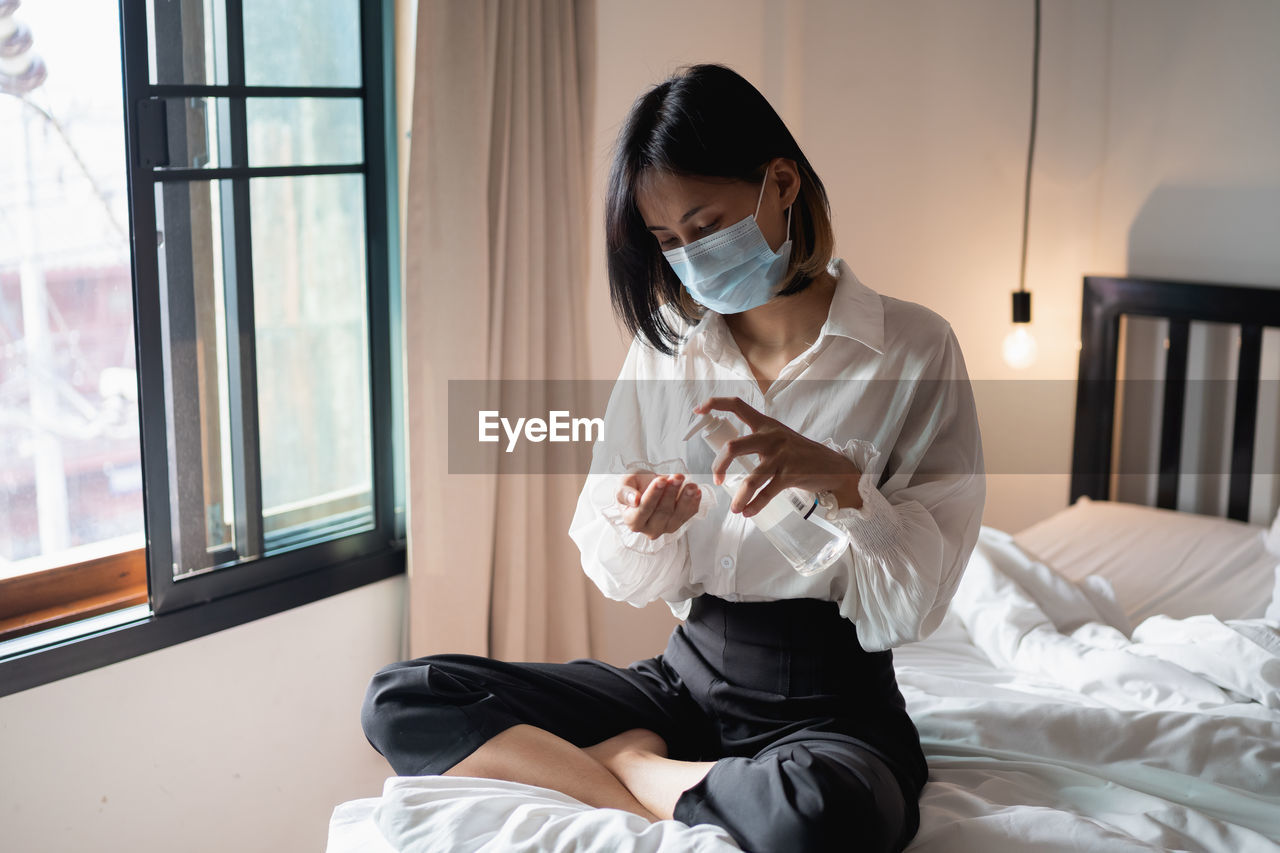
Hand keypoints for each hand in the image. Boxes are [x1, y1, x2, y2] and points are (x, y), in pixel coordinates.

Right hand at [615, 469, 702, 539]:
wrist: (646, 485)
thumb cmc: (634, 486)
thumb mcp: (624, 484)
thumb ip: (625, 492)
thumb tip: (635, 500)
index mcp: (633, 521)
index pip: (643, 510)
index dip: (653, 495)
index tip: (661, 480)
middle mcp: (649, 529)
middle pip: (662, 513)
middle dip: (671, 493)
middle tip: (677, 477)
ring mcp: (666, 528)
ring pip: (677, 516)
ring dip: (686, 499)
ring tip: (690, 485)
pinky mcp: (680, 522)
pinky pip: (689, 514)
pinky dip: (694, 502)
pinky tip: (696, 491)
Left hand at [692, 396, 862, 515]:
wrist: (833, 467)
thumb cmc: (801, 454)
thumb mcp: (779, 438)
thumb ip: (758, 440)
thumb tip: (728, 450)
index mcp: (766, 424)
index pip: (737, 405)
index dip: (715, 404)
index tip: (698, 411)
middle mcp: (772, 437)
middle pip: (734, 446)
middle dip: (719, 465)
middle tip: (716, 479)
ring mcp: (782, 456)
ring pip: (751, 478)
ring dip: (740, 496)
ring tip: (735, 508)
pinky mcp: (791, 475)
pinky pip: (767, 493)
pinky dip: (755, 505)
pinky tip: (748, 512)